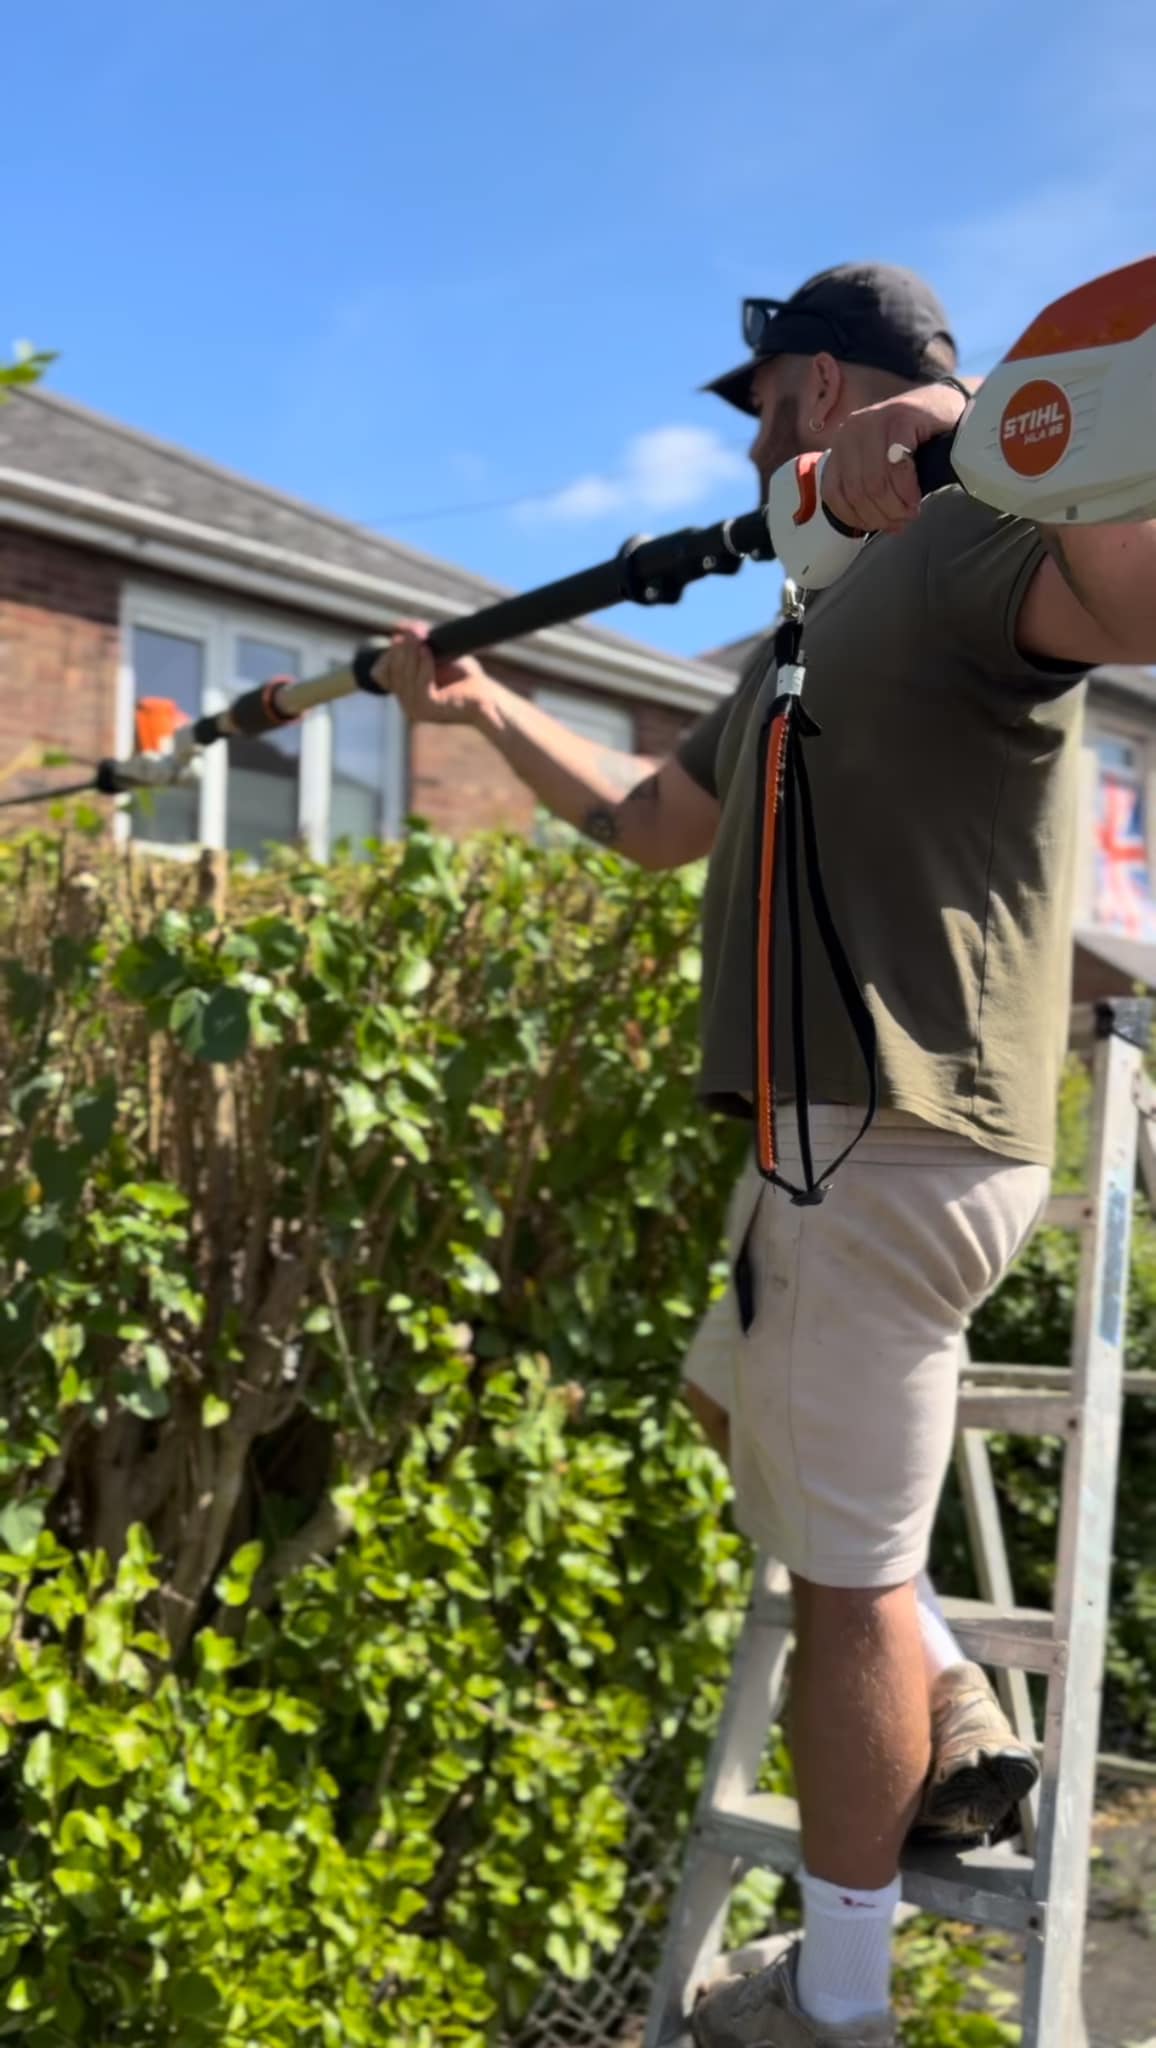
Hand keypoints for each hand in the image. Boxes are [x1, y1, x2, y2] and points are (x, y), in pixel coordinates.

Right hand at [371, 621, 493, 725]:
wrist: (488, 697)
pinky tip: (427, 651)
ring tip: (420, 636)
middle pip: (393, 671)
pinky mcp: (430, 708)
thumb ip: (418, 641)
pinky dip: (424, 665)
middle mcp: (407, 703)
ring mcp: (417, 708)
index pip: (381, 673)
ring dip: (412, 654)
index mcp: (405, 693)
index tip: (401, 634)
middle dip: (402, 648)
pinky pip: (421, 684)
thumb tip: (397, 626)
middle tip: (413, 629)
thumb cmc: (466, 677)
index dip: (389, 653)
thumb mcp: (437, 653)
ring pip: (405, 676)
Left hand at [821, 385, 967, 536]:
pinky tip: (916, 498)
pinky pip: (896, 468)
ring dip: (894, 507)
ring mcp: (875, 421)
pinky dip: (906, 490)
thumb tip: (875, 526)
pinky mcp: (900, 418)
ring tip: (910, 512)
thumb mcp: (882, 466)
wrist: (947, 407)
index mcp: (841, 445)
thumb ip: (872, 492)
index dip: (856, 518)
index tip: (879, 526)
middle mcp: (851, 430)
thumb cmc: (916, 442)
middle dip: (881, 515)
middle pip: (857, 492)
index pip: (834, 493)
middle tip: (901, 521)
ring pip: (874, 483)